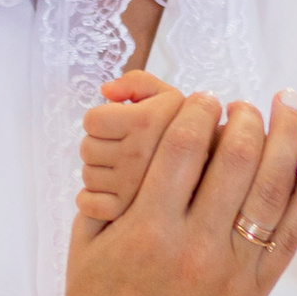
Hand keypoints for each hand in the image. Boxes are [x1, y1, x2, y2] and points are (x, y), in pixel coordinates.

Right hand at [51, 85, 296, 295]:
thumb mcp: (90, 234)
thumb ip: (119, 180)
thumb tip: (154, 127)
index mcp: (147, 229)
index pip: (184, 145)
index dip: (199, 109)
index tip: (204, 97)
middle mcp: (194, 249)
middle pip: (236, 157)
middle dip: (245, 117)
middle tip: (244, 105)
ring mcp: (232, 272)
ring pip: (272, 189)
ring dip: (285, 138)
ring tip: (286, 108)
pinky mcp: (255, 292)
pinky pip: (290, 233)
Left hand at [78, 72, 183, 230]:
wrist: (209, 180)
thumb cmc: (182, 135)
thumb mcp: (169, 98)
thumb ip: (138, 82)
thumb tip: (106, 91)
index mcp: (146, 121)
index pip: (91, 120)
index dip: (105, 121)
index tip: (124, 127)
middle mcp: (139, 153)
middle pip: (87, 148)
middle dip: (102, 148)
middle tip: (126, 152)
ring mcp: (132, 186)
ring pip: (88, 176)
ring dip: (101, 174)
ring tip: (126, 173)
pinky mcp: (126, 212)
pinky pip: (88, 203)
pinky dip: (95, 201)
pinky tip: (116, 196)